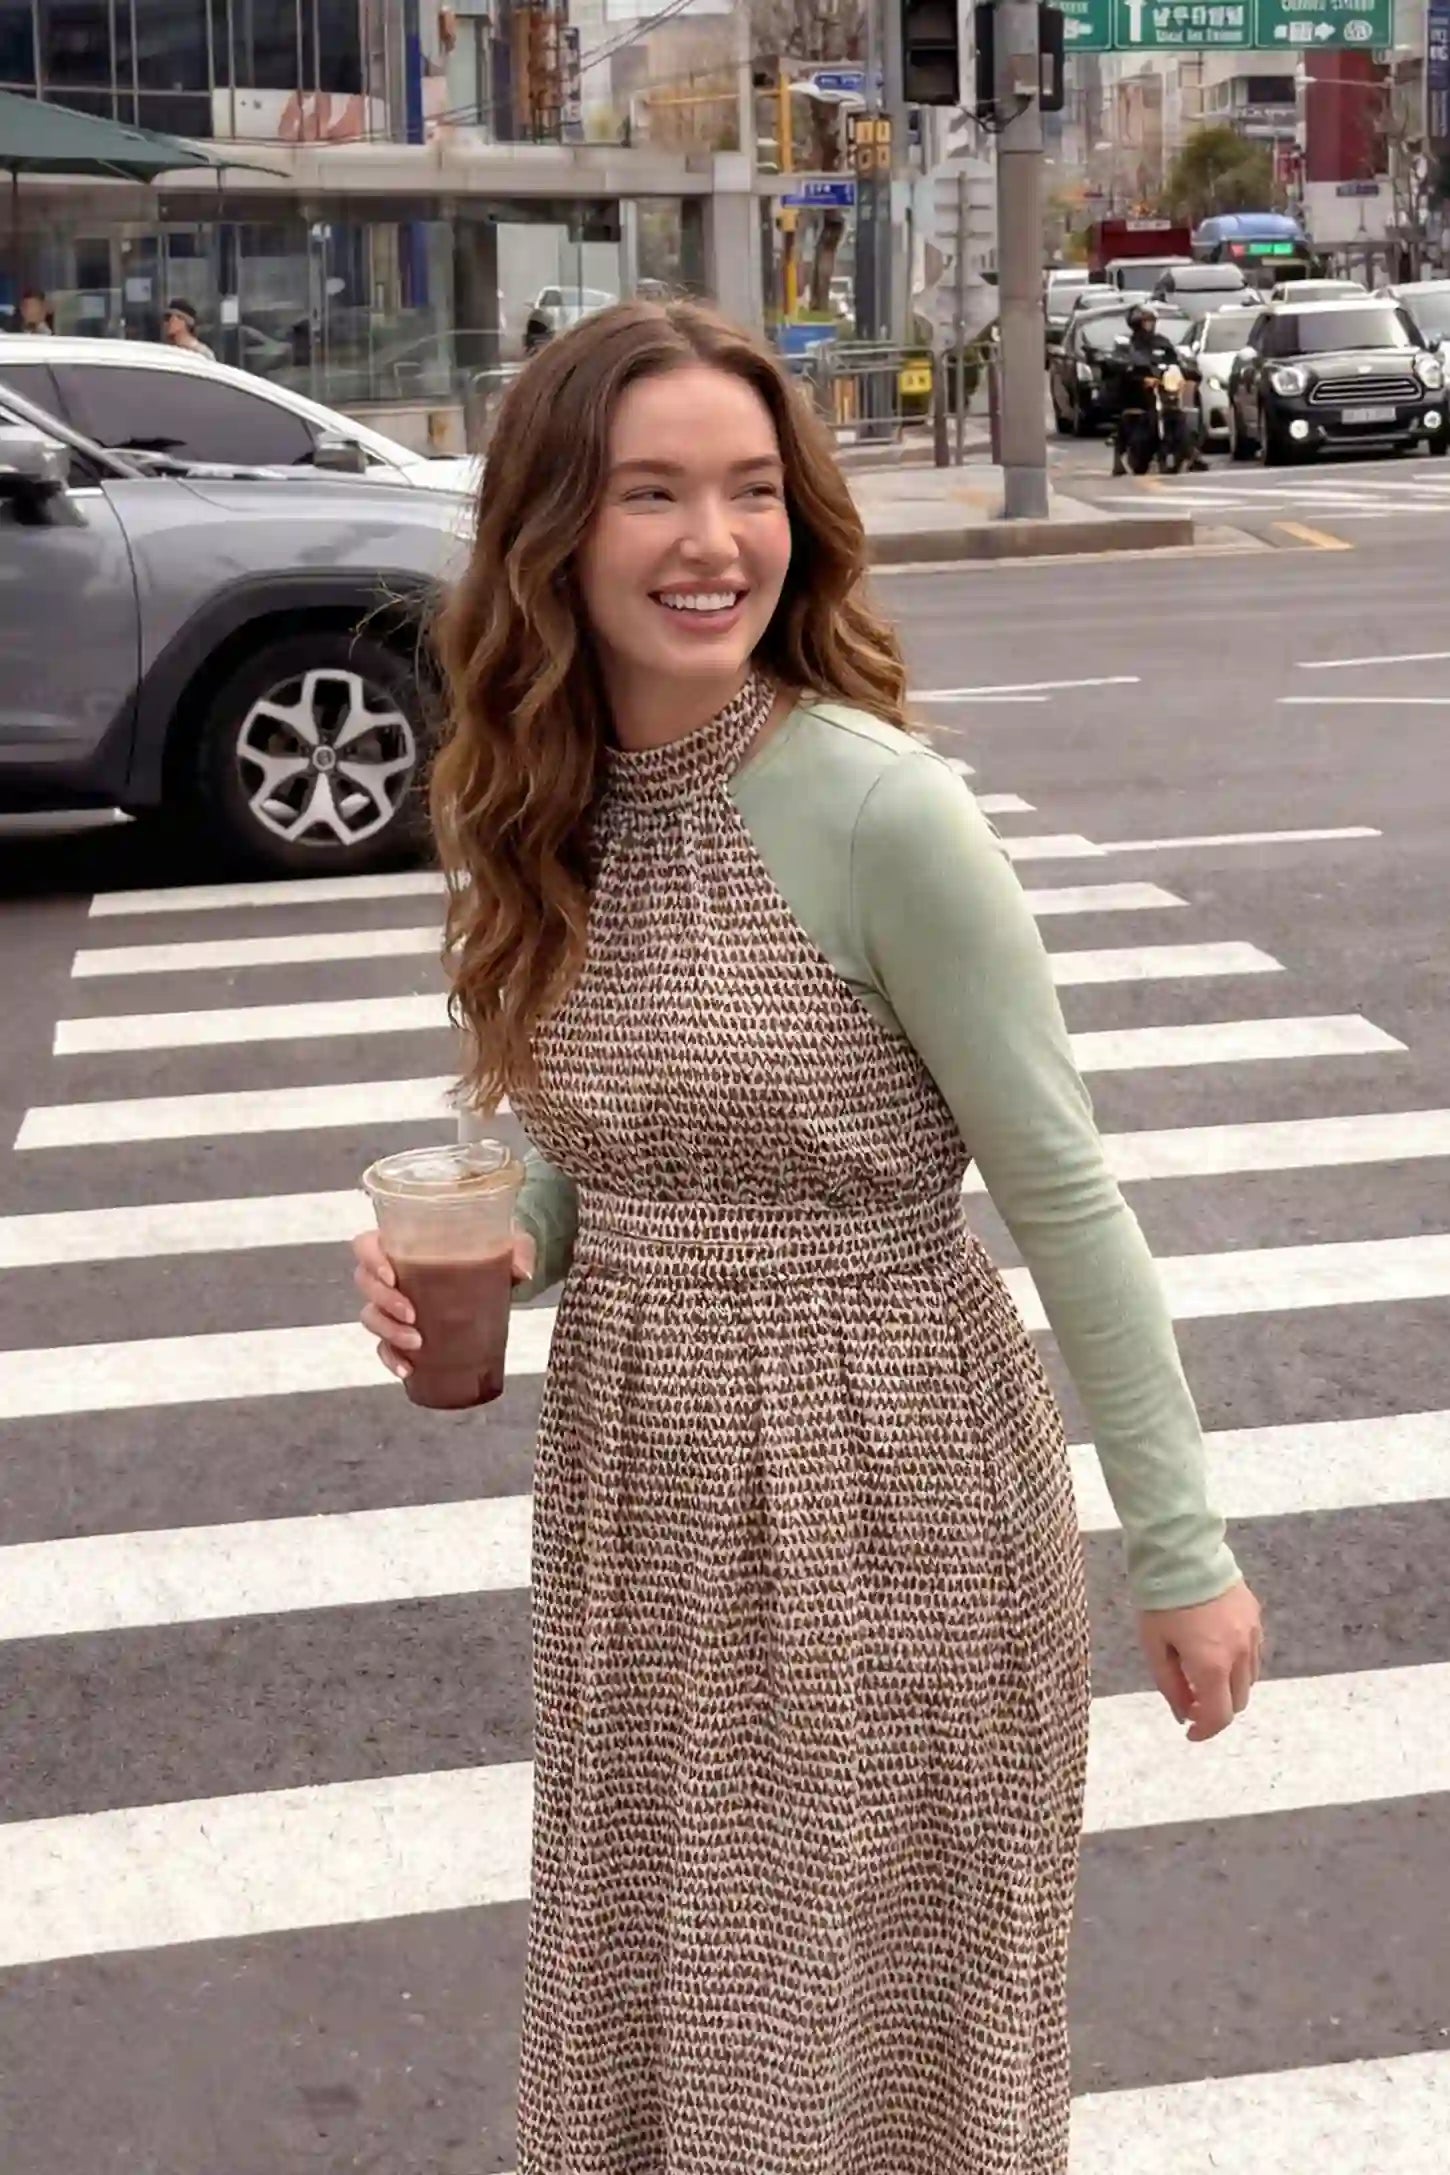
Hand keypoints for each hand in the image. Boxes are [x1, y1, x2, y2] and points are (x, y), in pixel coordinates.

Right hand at [352, 1225, 538, 1382]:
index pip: (366, 1245)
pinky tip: (407, 1370)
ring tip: (417, 1344)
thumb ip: (518, 1249)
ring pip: (370, 1316)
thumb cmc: (492, 1247)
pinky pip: (384, 1346)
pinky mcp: (401, 1329)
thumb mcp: (508, 1241)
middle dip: (384, 1302)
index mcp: (403, 1241)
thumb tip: (522, 1272)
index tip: (393, 1276)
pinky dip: (391, 1358)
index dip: (371, 1260)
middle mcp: (390, 1270)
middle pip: (364, 1283)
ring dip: (388, 1332)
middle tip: (413, 1315)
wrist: (498, 1271)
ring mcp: (391, 1302)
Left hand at [1136, 1579, 1264, 1742]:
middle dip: (1215, 1709)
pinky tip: (1216, 1650)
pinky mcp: (1255, 1617)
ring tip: (1202, 1673)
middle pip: (1238, 1702)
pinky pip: (1253, 1654)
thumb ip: (1170, 1685)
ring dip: (1228, 1687)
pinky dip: (1238, 1665)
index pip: (1220, 1716)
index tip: (1189, 1731)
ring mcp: (1252, 1635)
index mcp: (1212, 1665)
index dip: (1205, 1731)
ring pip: (1249, 1679)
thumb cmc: (1160, 1600)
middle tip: (1191, 1699)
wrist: (1183, 1552)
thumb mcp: (1154, 1646)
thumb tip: (1184, 1714)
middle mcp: (1240, 1655)